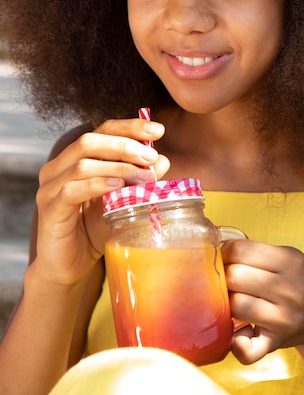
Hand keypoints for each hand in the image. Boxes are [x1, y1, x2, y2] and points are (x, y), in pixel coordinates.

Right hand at [34, 118, 169, 285]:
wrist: (71, 267)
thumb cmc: (95, 230)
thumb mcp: (123, 201)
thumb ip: (139, 179)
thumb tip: (162, 159)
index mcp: (75, 158)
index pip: (102, 130)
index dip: (130, 126)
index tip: (158, 130)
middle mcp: (58, 168)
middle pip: (89, 141)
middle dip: (124, 145)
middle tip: (150, 156)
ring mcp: (50, 188)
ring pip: (82, 164)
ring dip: (117, 167)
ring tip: (143, 175)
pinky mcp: (49, 209)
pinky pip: (72, 190)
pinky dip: (97, 185)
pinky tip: (118, 187)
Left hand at [222, 240, 303, 364]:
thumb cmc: (296, 278)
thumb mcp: (286, 255)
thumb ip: (255, 252)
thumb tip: (216, 251)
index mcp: (291, 262)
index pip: (241, 251)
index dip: (226, 251)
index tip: (226, 256)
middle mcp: (290, 291)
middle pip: (235, 277)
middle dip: (224, 275)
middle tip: (228, 277)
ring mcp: (283, 320)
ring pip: (236, 306)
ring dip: (227, 301)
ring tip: (233, 297)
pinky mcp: (275, 344)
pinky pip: (247, 350)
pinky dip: (236, 344)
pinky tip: (236, 332)